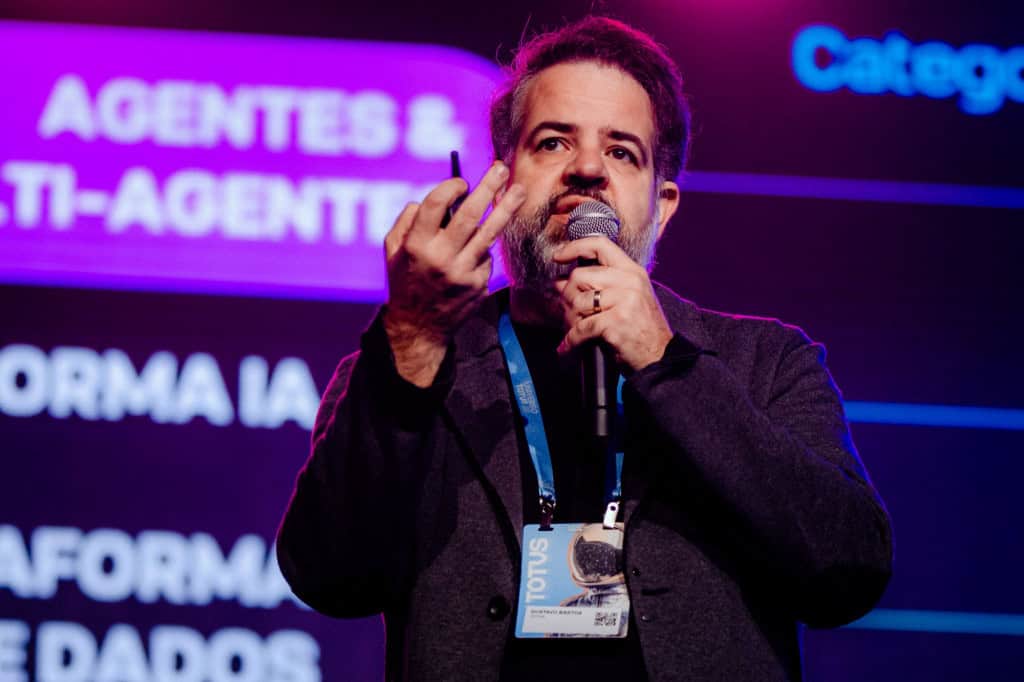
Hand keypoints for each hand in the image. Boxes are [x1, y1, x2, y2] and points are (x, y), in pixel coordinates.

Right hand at [383, 162, 525, 385]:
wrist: (419, 326)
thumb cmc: (404, 280)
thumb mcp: (392, 250)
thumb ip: (407, 220)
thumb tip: (436, 198)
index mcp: (416, 245)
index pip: (437, 205)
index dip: (452, 187)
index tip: (461, 182)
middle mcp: (441, 258)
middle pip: (469, 215)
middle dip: (487, 188)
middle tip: (500, 168)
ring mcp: (463, 273)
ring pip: (489, 234)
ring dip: (506, 209)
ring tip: (519, 190)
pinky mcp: (479, 285)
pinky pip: (485, 257)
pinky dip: (481, 250)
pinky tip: (472, 255)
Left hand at [552, 237, 672, 371]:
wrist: (660, 355)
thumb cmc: (641, 329)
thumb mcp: (627, 298)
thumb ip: (599, 286)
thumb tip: (559, 282)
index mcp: (632, 271)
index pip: (600, 245)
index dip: (575, 247)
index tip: (559, 256)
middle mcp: (630, 282)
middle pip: (580, 276)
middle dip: (567, 296)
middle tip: (569, 313)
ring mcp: (625, 301)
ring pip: (577, 301)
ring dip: (569, 319)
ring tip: (573, 329)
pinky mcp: (617, 322)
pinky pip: (582, 327)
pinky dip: (572, 339)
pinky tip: (568, 345)